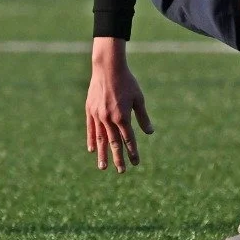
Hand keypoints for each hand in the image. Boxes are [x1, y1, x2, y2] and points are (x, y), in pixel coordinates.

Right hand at [85, 40, 152, 173]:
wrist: (108, 68)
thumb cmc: (127, 82)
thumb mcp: (139, 99)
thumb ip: (143, 117)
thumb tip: (150, 133)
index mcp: (123, 117)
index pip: (129, 139)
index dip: (133, 152)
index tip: (136, 163)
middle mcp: (109, 119)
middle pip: (114, 143)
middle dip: (118, 158)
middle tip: (121, 171)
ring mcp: (98, 116)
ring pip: (101, 139)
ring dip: (103, 154)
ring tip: (103, 167)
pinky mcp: (90, 111)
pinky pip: (91, 129)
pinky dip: (92, 140)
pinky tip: (93, 150)